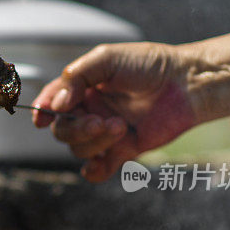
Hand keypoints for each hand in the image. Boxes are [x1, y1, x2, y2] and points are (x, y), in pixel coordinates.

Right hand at [32, 42, 198, 181]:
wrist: (187, 83)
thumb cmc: (150, 65)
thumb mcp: (107, 59)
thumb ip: (77, 77)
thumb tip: (57, 103)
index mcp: (82, 88)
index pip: (52, 102)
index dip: (43, 110)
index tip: (42, 118)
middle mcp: (90, 111)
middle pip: (63, 131)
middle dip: (76, 129)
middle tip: (98, 122)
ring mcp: (105, 132)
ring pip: (80, 149)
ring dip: (95, 142)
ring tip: (121, 126)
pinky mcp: (123, 150)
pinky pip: (98, 169)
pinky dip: (94, 171)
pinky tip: (98, 166)